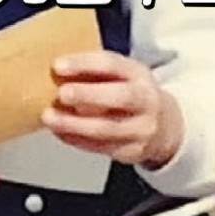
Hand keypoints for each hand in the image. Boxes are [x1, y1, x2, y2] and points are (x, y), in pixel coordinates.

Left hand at [42, 51, 183, 167]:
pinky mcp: (132, 151)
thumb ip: (95, 72)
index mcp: (139, 74)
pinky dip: (76, 139)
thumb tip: (55, 70)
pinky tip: (59, 132)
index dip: (84, 64)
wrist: (165, 127)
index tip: (58, 65)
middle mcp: (146, 100)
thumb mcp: (122, 75)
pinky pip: (101, 147)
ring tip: (49, 117)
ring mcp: (141, 128)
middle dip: (88, 95)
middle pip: (120, 97)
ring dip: (74, 124)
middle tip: (62, 94)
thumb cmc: (131, 94)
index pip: (112, 64)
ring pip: (107, 128)